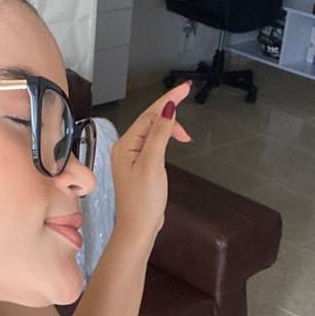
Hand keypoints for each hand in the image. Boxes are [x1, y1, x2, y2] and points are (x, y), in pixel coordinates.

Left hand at [109, 82, 192, 247]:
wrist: (138, 228)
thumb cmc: (144, 200)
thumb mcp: (153, 164)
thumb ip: (159, 135)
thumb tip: (167, 109)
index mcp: (125, 144)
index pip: (149, 114)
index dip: (168, 99)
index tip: (186, 88)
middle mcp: (124, 147)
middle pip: (149, 120)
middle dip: (170, 112)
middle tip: (189, 104)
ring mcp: (130, 157)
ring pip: (152, 131)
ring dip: (169, 128)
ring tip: (186, 137)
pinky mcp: (138, 166)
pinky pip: (152, 143)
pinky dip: (165, 138)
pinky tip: (173, 140)